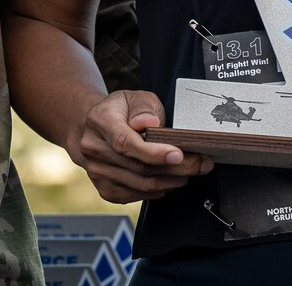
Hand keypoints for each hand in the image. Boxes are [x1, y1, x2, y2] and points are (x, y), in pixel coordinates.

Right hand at [68, 89, 213, 202]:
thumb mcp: (133, 97)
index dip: (153, 152)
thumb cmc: (119, 111)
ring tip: (191, 171)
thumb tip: (149, 123)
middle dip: (176, 168)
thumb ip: (144, 107)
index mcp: (100, 122)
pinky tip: (170, 179)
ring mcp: (98, 173)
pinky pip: (137, 195)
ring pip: (141, 185)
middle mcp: (94, 150)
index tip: (178, 154)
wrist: (90, 129)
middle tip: (201, 163)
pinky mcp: (105, 190)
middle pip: (139, 167)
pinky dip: (159, 190)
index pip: (126, 143)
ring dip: (172, 181)